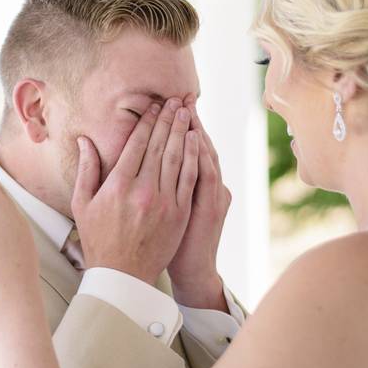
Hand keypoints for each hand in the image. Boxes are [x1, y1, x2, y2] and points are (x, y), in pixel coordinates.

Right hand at [72, 98, 199, 284]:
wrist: (123, 275)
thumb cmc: (99, 239)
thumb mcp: (83, 204)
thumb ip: (87, 169)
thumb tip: (84, 140)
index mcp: (118, 186)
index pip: (136, 144)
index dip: (147, 122)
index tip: (153, 106)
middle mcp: (142, 190)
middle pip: (159, 146)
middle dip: (168, 120)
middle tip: (176, 100)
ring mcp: (164, 202)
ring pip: (176, 158)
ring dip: (183, 132)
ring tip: (187, 112)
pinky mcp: (179, 213)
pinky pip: (188, 179)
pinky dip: (193, 157)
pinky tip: (196, 141)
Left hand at [167, 94, 231, 310]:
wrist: (191, 272)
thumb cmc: (174, 242)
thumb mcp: (174, 208)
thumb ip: (169, 183)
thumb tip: (154, 161)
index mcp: (195, 185)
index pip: (188, 148)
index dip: (182, 125)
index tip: (171, 103)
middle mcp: (209, 186)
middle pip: (198, 145)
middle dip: (190, 120)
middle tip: (182, 95)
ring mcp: (213, 195)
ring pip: (205, 155)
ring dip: (197, 130)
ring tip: (188, 108)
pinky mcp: (211, 207)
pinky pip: (206, 177)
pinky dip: (202, 156)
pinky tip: (196, 139)